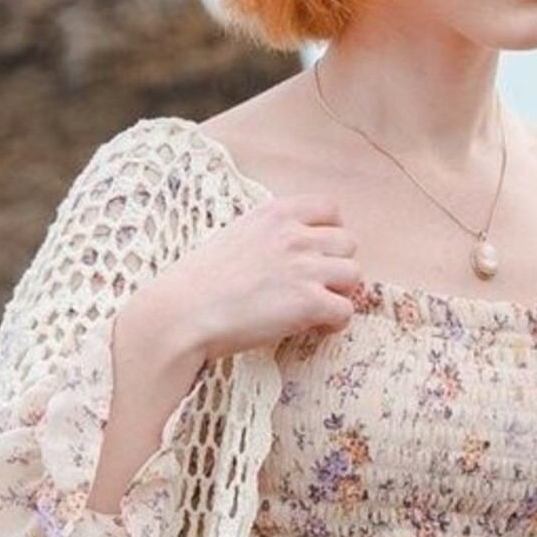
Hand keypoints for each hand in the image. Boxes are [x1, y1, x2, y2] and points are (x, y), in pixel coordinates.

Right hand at [129, 195, 362, 370]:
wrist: (182, 313)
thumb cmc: (198, 283)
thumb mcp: (235, 236)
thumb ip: (268, 236)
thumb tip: (290, 251)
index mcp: (276, 213)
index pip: (331, 208)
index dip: (330, 233)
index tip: (318, 254)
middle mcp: (295, 235)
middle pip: (348, 243)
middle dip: (336, 265)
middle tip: (316, 286)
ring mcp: (305, 267)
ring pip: (354, 275)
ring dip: (339, 293)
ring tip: (316, 308)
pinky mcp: (309, 302)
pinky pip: (346, 310)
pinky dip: (335, 322)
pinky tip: (314, 327)